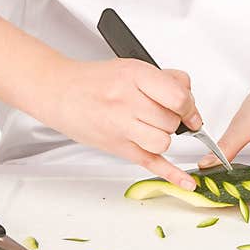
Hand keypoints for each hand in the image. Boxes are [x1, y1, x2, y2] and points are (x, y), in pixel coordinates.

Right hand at [46, 58, 200, 189]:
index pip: (179, 98)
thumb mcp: (132, 67)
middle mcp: (127, 102)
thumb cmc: (94, 81)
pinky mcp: (118, 147)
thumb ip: (165, 80)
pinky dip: (172, 175)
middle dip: (173, 120)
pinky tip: (187, 183)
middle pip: (172, 122)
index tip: (189, 111)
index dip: (189, 106)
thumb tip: (190, 99)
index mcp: (134, 76)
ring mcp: (121, 127)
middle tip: (160, 114)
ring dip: (163, 137)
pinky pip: (152, 163)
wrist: (59, 92)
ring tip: (150, 127)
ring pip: (164, 142)